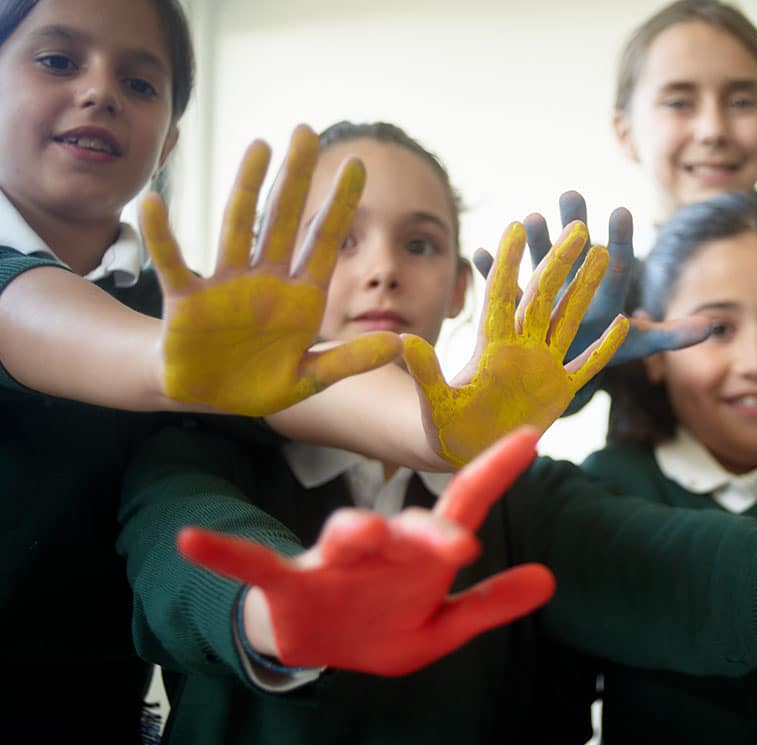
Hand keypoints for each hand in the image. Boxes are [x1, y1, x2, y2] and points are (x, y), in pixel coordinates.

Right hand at [145, 124, 402, 416]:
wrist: (209, 399)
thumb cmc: (260, 383)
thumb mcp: (311, 377)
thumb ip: (350, 360)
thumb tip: (398, 344)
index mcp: (300, 296)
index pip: (325, 240)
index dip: (340, 204)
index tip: (358, 165)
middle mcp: (266, 281)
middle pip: (285, 219)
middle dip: (297, 177)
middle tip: (306, 130)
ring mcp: (227, 286)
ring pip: (239, 227)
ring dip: (247, 187)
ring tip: (260, 145)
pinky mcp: (188, 302)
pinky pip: (173, 263)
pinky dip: (162, 235)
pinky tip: (154, 202)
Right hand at [177, 428, 554, 675]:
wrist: (318, 649)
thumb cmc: (384, 624)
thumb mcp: (441, 626)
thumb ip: (490, 606)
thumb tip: (550, 579)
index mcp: (421, 557)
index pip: (464, 507)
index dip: (495, 474)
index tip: (529, 437)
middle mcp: (383, 548)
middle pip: (408, 531)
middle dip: (429, 536)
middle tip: (458, 544)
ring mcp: (332, 562)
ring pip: (344, 539)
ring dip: (351, 535)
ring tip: (360, 531)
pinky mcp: (285, 581)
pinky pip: (252, 563)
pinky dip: (224, 554)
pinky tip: (193, 541)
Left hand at [405, 220, 629, 466]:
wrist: (463, 452)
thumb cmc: (442, 428)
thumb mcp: (435, 403)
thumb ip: (426, 374)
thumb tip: (406, 341)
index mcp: (492, 344)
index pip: (502, 294)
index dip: (508, 262)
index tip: (516, 225)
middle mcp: (520, 346)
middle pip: (545, 296)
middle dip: (561, 261)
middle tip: (578, 225)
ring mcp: (543, 365)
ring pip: (570, 318)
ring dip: (586, 289)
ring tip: (603, 253)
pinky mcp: (559, 390)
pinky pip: (587, 364)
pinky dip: (604, 346)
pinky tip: (623, 322)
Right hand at [472, 191, 709, 365]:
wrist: (570, 356)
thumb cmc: (607, 347)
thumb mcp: (639, 345)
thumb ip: (672, 335)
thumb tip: (714, 326)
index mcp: (606, 293)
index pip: (618, 264)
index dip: (621, 240)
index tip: (622, 210)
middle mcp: (576, 282)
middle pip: (577, 253)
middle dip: (573, 225)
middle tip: (571, 192)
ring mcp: (546, 287)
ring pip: (539, 260)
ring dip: (533, 242)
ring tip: (528, 218)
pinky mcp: (517, 300)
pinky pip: (501, 285)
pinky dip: (488, 270)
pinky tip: (477, 253)